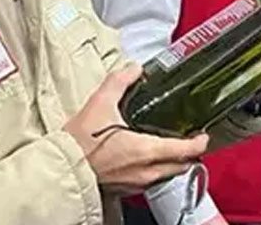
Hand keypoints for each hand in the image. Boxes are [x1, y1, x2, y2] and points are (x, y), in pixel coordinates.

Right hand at [65, 65, 208, 195]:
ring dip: (173, 164)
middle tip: (189, 140)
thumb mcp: (100, 103)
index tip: (202, 135)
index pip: (187, 150)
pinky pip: (150, 183)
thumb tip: (133, 69)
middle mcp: (147, 171)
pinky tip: (146, 160)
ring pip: (167, 176)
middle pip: (183, 166)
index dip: (199, 142)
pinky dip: (156, 172)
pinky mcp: (125, 190)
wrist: (59, 170)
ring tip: (170, 148)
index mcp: (147, 150)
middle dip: (189, 153)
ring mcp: (136, 183)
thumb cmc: (78, 143)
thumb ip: (120, 82)